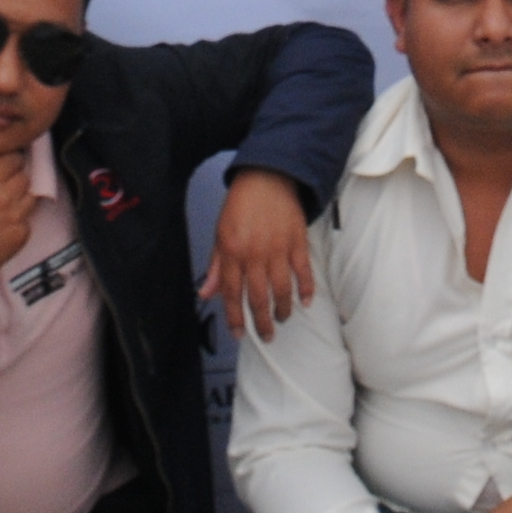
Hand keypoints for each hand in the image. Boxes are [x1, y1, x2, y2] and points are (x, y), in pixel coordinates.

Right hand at [0, 132, 37, 302]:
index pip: (13, 160)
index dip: (10, 160)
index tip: (5, 164)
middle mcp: (3, 199)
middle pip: (24, 177)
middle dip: (16, 177)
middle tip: (5, 183)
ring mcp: (14, 220)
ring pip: (31, 197)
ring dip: (22, 197)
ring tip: (7, 202)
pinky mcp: (19, 238)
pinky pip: (29, 222)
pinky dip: (21, 221)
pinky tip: (5, 224)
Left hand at [199, 167, 316, 340]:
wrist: (267, 176)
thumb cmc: (241, 204)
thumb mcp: (220, 233)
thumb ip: (215, 266)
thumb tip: (206, 293)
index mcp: (232, 252)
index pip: (232, 294)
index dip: (235, 318)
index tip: (238, 334)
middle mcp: (254, 254)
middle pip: (258, 298)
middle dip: (261, 323)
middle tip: (266, 336)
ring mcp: (278, 248)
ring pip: (281, 290)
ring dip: (282, 310)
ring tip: (282, 319)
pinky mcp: (297, 241)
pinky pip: (303, 272)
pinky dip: (306, 289)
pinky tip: (305, 302)